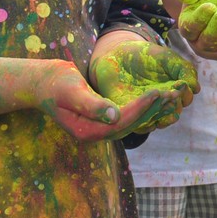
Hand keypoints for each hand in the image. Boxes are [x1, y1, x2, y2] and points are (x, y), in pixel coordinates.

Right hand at [36, 59, 172, 141]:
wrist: (43, 83)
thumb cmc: (55, 83)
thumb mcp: (71, 91)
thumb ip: (92, 105)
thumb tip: (114, 115)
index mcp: (87, 130)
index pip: (121, 122)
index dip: (140, 108)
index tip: (157, 93)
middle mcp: (95, 134)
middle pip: (130, 125)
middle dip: (152, 110)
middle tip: (173, 95)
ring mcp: (98, 129)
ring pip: (131, 122)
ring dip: (151, 110)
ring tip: (171, 97)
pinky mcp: (102, 121)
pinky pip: (126, 117)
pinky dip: (141, 108)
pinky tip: (156, 99)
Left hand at [90, 40, 198, 133]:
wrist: (117, 56)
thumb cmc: (144, 56)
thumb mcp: (166, 57)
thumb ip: (184, 69)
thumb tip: (196, 88)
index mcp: (173, 89)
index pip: (186, 99)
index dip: (185, 95)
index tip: (179, 85)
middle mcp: (162, 102)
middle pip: (174, 113)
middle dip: (173, 106)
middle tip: (167, 94)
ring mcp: (147, 110)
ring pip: (159, 122)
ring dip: (160, 116)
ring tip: (156, 103)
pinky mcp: (131, 115)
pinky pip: (140, 126)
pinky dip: (143, 123)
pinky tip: (142, 110)